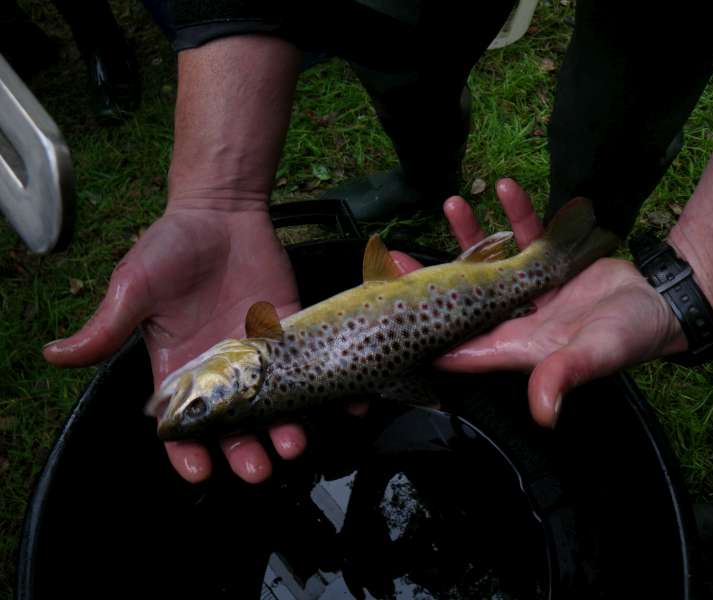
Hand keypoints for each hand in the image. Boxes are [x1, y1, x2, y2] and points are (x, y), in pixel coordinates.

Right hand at [43, 202, 303, 482]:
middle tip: (256, 468)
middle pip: (232, 423)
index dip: (185, 449)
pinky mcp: (290, 334)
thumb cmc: (171, 248)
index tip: (197, 470)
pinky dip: (326, 388)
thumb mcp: (134, 288)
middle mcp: (220, 368)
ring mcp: (258, 354)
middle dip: (243, 450)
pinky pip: (309, 366)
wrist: (221, 212)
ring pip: (273, 404)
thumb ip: (105, 327)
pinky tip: (341, 405)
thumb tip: (54, 354)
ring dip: (284, 428)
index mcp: (178, 366)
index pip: (180, 421)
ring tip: (293, 445)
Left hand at [395, 178, 686, 426]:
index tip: (393, 316)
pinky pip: (526, 235)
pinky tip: (503, 186)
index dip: (427, 336)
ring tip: (451, 203)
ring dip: (470, 234)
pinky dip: (516, 213)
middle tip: (396, 256)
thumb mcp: (596, 355)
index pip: (461, 346)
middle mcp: (513, 319)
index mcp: (515, 347)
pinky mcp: (547, 264)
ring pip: (490, 261)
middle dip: (430, 279)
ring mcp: (528, 289)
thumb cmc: (628, 338)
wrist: (659, 307)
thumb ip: (565, 375)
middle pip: (462, 300)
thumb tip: (544, 413)